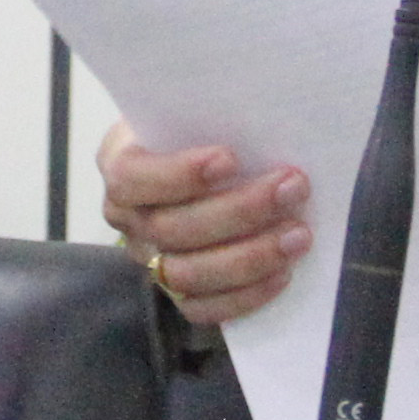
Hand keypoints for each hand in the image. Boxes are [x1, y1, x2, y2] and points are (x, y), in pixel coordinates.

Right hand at [98, 118, 308, 329]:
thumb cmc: (201, 132)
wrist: (200, 169)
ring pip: (187, 274)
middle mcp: (126, 217)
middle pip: (171, 228)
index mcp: (120, 162)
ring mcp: (148, 259)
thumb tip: (266, 118)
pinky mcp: (174, 292)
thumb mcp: (196, 110)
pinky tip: (283, 273)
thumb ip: (214, 113)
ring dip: (250, 257)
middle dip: (239, 210)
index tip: (229, 158)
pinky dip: (245, 296)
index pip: (132, 177)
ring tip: (298, 235)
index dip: (178, 173)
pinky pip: (203, 309)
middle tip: (292, 187)